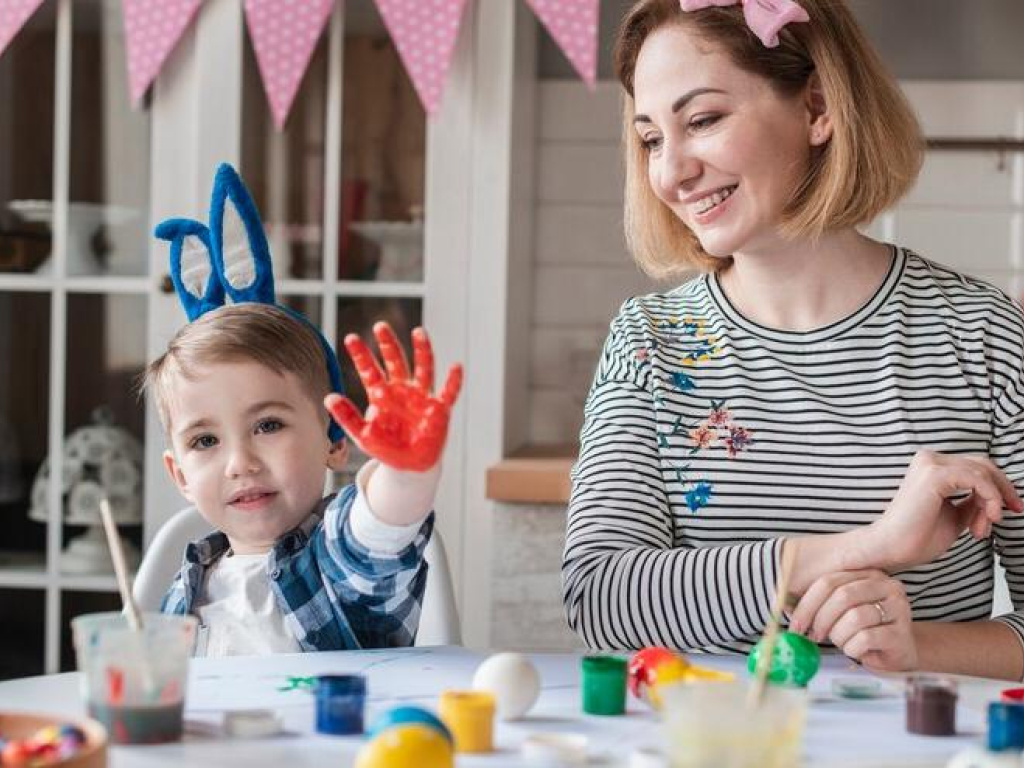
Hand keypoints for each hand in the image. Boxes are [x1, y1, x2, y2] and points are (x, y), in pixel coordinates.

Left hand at [325, 322, 462, 471]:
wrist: (409, 466)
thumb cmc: (386, 448)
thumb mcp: (362, 434)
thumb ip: (347, 417)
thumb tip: (328, 397)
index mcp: (382, 394)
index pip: (370, 370)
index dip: (361, 354)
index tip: (351, 338)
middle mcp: (402, 390)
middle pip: (396, 361)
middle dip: (388, 344)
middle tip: (380, 326)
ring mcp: (422, 397)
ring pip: (424, 369)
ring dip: (422, 350)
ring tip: (418, 332)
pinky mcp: (439, 409)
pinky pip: (448, 393)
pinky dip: (453, 381)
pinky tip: (456, 366)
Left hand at [790, 569, 916, 672]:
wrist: (897, 654)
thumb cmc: (862, 630)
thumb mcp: (838, 612)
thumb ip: (814, 604)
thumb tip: (779, 604)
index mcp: (869, 575)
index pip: (829, 581)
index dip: (807, 604)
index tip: (795, 624)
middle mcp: (888, 587)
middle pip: (842, 596)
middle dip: (821, 619)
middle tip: (813, 636)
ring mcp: (899, 610)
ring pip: (854, 618)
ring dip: (839, 635)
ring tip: (842, 642)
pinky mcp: (901, 634)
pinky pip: (865, 639)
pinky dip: (852, 648)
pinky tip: (856, 650)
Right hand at [863, 450, 1022, 570]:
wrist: (892, 549)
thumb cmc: (917, 536)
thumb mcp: (957, 515)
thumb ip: (973, 501)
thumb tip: (997, 497)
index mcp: (931, 466)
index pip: (976, 467)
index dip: (999, 487)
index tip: (1011, 509)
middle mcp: (929, 459)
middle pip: (983, 464)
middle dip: (1003, 490)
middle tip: (1011, 513)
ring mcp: (930, 464)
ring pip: (983, 472)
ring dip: (993, 502)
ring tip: (983, 527)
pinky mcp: (934, 475)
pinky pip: (977, 480)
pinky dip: (989, 499)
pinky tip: (986, 519)